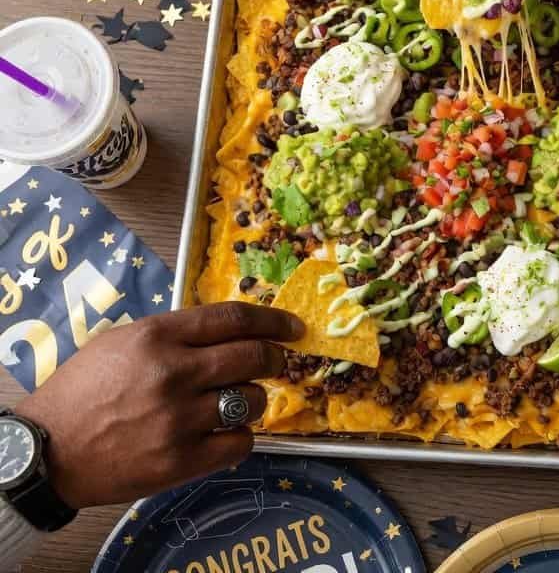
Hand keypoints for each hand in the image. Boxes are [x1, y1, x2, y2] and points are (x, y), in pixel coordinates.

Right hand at [15, 303, 303, 508]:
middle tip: (277, 363)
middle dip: (274, 359)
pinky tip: (225, 433)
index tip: (293, 328)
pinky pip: (240, 443)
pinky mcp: (180, 460)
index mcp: (157, 336)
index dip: (273, 321)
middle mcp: (173, 373)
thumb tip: (229, 330)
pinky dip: (241, 437)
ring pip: (253, 400)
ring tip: (239, 401)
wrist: (46, 451)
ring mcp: (178, 419)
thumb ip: (174, 333)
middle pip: (253, 356)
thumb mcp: (120, 342)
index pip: (234, 318)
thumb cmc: (82, 392)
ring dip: (255, 399)